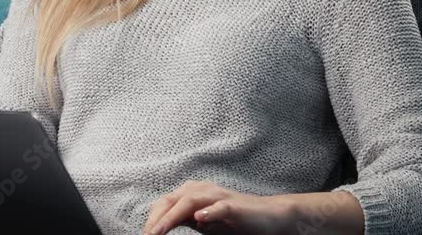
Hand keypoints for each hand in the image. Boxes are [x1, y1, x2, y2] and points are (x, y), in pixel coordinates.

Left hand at [141, 180, 296, 234]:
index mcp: (191, 193)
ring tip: (158, 231)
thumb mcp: (204, 222)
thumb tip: (159, 227)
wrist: (269, 217)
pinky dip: (208, 212)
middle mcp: (202, 190)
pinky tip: (199, 219)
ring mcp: (218, 196)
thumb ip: (184, 220)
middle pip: (171, 200)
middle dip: (156, 219)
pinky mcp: (235, 206)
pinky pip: (219, 207)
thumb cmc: (234, 221)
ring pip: (189, 201)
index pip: (164, 203)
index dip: (152, 219)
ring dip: (172, 216)